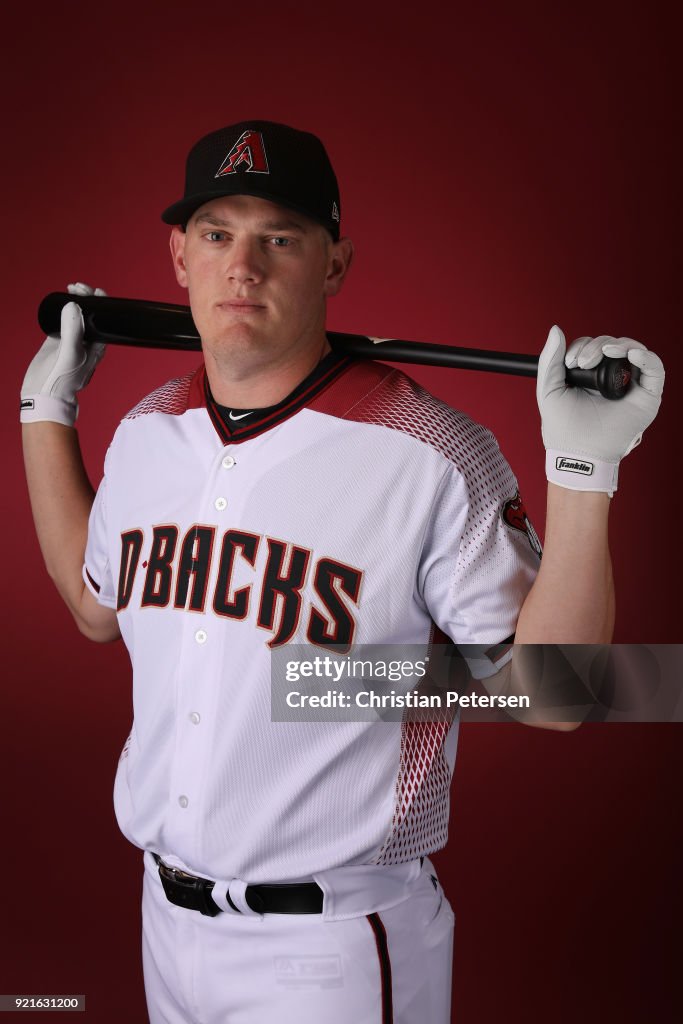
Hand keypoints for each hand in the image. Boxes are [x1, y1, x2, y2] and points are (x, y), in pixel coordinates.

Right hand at [20, 282, 106, 426]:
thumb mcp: (70, 353)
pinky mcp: (57, 340)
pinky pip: (63, 321)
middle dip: (87, 297)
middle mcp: (87, 341)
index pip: (104, 318)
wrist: (44, 393)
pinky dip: (62, 310)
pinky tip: (59, 302)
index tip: (90, 290)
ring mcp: (72, 340)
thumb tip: (74, 306)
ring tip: (70, 289)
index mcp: (97, 344)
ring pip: (77, 315)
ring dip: (75, 301)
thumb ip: (73, 330)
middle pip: (91, 313)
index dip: (100, 301)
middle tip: (76, 287)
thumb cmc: (64, 379)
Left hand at [537, 326, 663, 494]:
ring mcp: (630, 388)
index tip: (570, 362)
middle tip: (582, 362)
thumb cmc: (562, 427)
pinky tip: (630, 354)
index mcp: (590, 378)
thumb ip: (549, 359)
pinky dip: (645, 357)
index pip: (594, 348)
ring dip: (620, 345)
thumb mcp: (549, 388)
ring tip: (603, 354)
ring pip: (635, 352)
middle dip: (598, 346)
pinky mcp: (646, 397)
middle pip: (614, 346)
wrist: (576, 453)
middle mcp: (612, 381)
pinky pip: (655, 370)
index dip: (583, 346)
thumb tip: (556, 329)